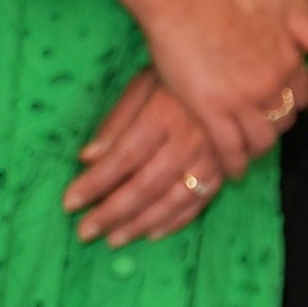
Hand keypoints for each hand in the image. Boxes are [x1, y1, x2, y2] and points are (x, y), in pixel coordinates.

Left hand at [65, 70, 227, 246]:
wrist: (236, 67)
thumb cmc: (180, 74)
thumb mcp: (144, 84)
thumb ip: (117, 121)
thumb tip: (88, 157)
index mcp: (162, 116)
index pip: (122, 157)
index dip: (95, 183)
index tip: (70, 202)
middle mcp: (188, 141)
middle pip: (146, 185)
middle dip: (113, 212)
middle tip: (85, 231)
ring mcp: (211, 157)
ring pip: (174, 199)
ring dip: (142, 223)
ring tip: (115, 239)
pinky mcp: (226, 166)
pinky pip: (202, 200)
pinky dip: (178, 220)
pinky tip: (155, 233)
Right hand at [92, 0, 307, 174]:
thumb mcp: (282, 6)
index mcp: (291, 61)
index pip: (302, 97)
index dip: (292, 102)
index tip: (280, 105)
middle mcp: (272, 85)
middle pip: (284, 121)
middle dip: (276, 127)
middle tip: (262, 130)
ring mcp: (242, 100)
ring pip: (260, 140)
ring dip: (256, 148)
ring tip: (247, 151)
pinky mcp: (211, 110)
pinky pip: (229, 147)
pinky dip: (233, 163)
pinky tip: (233, 170)